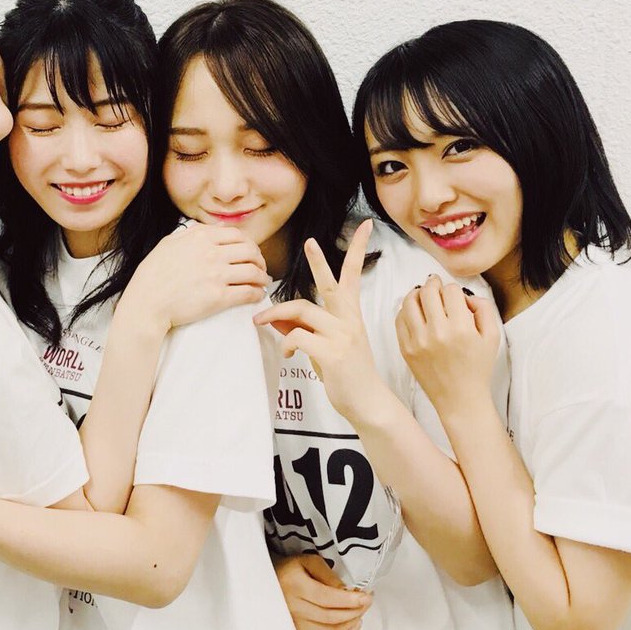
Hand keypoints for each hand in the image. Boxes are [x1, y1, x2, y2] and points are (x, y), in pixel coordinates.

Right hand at [121, 223, 269, 334]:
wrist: (147, 303)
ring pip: (253, 272)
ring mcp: (216, 275)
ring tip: (262, 282)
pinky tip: (257, 295)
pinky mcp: (219, 297)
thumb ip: (192, 232)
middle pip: (250, 251)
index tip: (250, 252)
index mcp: (200, 237)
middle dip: (259, 259)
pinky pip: (248, 292)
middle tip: (259, 268)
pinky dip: (257, 293)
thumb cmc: (153, 274)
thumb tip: (214, 228)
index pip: (237, 235)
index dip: (249, 243)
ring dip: (262, 277)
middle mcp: (211, 253)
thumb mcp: (169, 243)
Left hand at [253, 220, 389, 421]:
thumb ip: (304, 328)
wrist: (368, 403)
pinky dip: (287, 341)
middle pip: (329, 284)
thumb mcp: (327, 346)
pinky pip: (297, 336)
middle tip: (310, 242)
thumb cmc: (347, 373)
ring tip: (261, 322)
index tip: (364, 226)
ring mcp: (342, 335)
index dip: (357, 249)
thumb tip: (275, 317)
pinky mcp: (332, 353)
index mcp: (351, 314)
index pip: (353, 275)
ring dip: (276, 313)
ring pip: (302, 310)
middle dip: (318, 262)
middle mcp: (348, 320)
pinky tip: (289, 352)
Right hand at [274, 554, 371, 629]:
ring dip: (352, 622)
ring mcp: (296, 624)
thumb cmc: (291, 570)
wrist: (271, 582)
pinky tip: (352, 624)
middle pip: (333, 617)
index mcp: (295, 586)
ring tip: (359, 610)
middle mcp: (294, 608)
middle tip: (366, 601)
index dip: (351, 600)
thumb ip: (328, 572)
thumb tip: (346, 590)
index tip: (366, 596)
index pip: (328, 598)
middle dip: (356, 610)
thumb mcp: (308, 561)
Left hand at [396, 275, 499, 412]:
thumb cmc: (478, 368)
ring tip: (422, 294)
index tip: (454, 295)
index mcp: (461, 329)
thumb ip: (484, 309)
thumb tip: (465, 295)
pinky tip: (414, 312)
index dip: (453, 289)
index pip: (451, 291)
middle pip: (428, 292)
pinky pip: (399, 319)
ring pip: (409, 302)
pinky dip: (405, 310)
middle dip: (433, 284)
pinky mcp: (405, 349)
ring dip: (416, 293)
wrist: (460, 399)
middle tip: (435, 284)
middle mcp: (437, 333)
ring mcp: (418, 341)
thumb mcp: (492, 337)